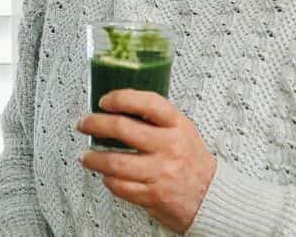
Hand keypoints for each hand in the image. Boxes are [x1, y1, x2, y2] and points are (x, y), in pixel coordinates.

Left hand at [77, 90, 217, 233]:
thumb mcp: (182, 130)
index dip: (121, 98)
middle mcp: (169, 147)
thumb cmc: (191, 159)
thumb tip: (119, 106)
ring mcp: (161, 172)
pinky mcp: (154, 195)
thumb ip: (155, 118)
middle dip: (95, 124)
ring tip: (86, 156)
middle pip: (123, 129)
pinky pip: (121, 186)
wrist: (211, 196)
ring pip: (115, 162)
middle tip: (84, 124)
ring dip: (94, 158)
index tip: (104, 101)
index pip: (148, 103)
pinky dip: (108, 180)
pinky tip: (106, 175)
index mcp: (177, 125)